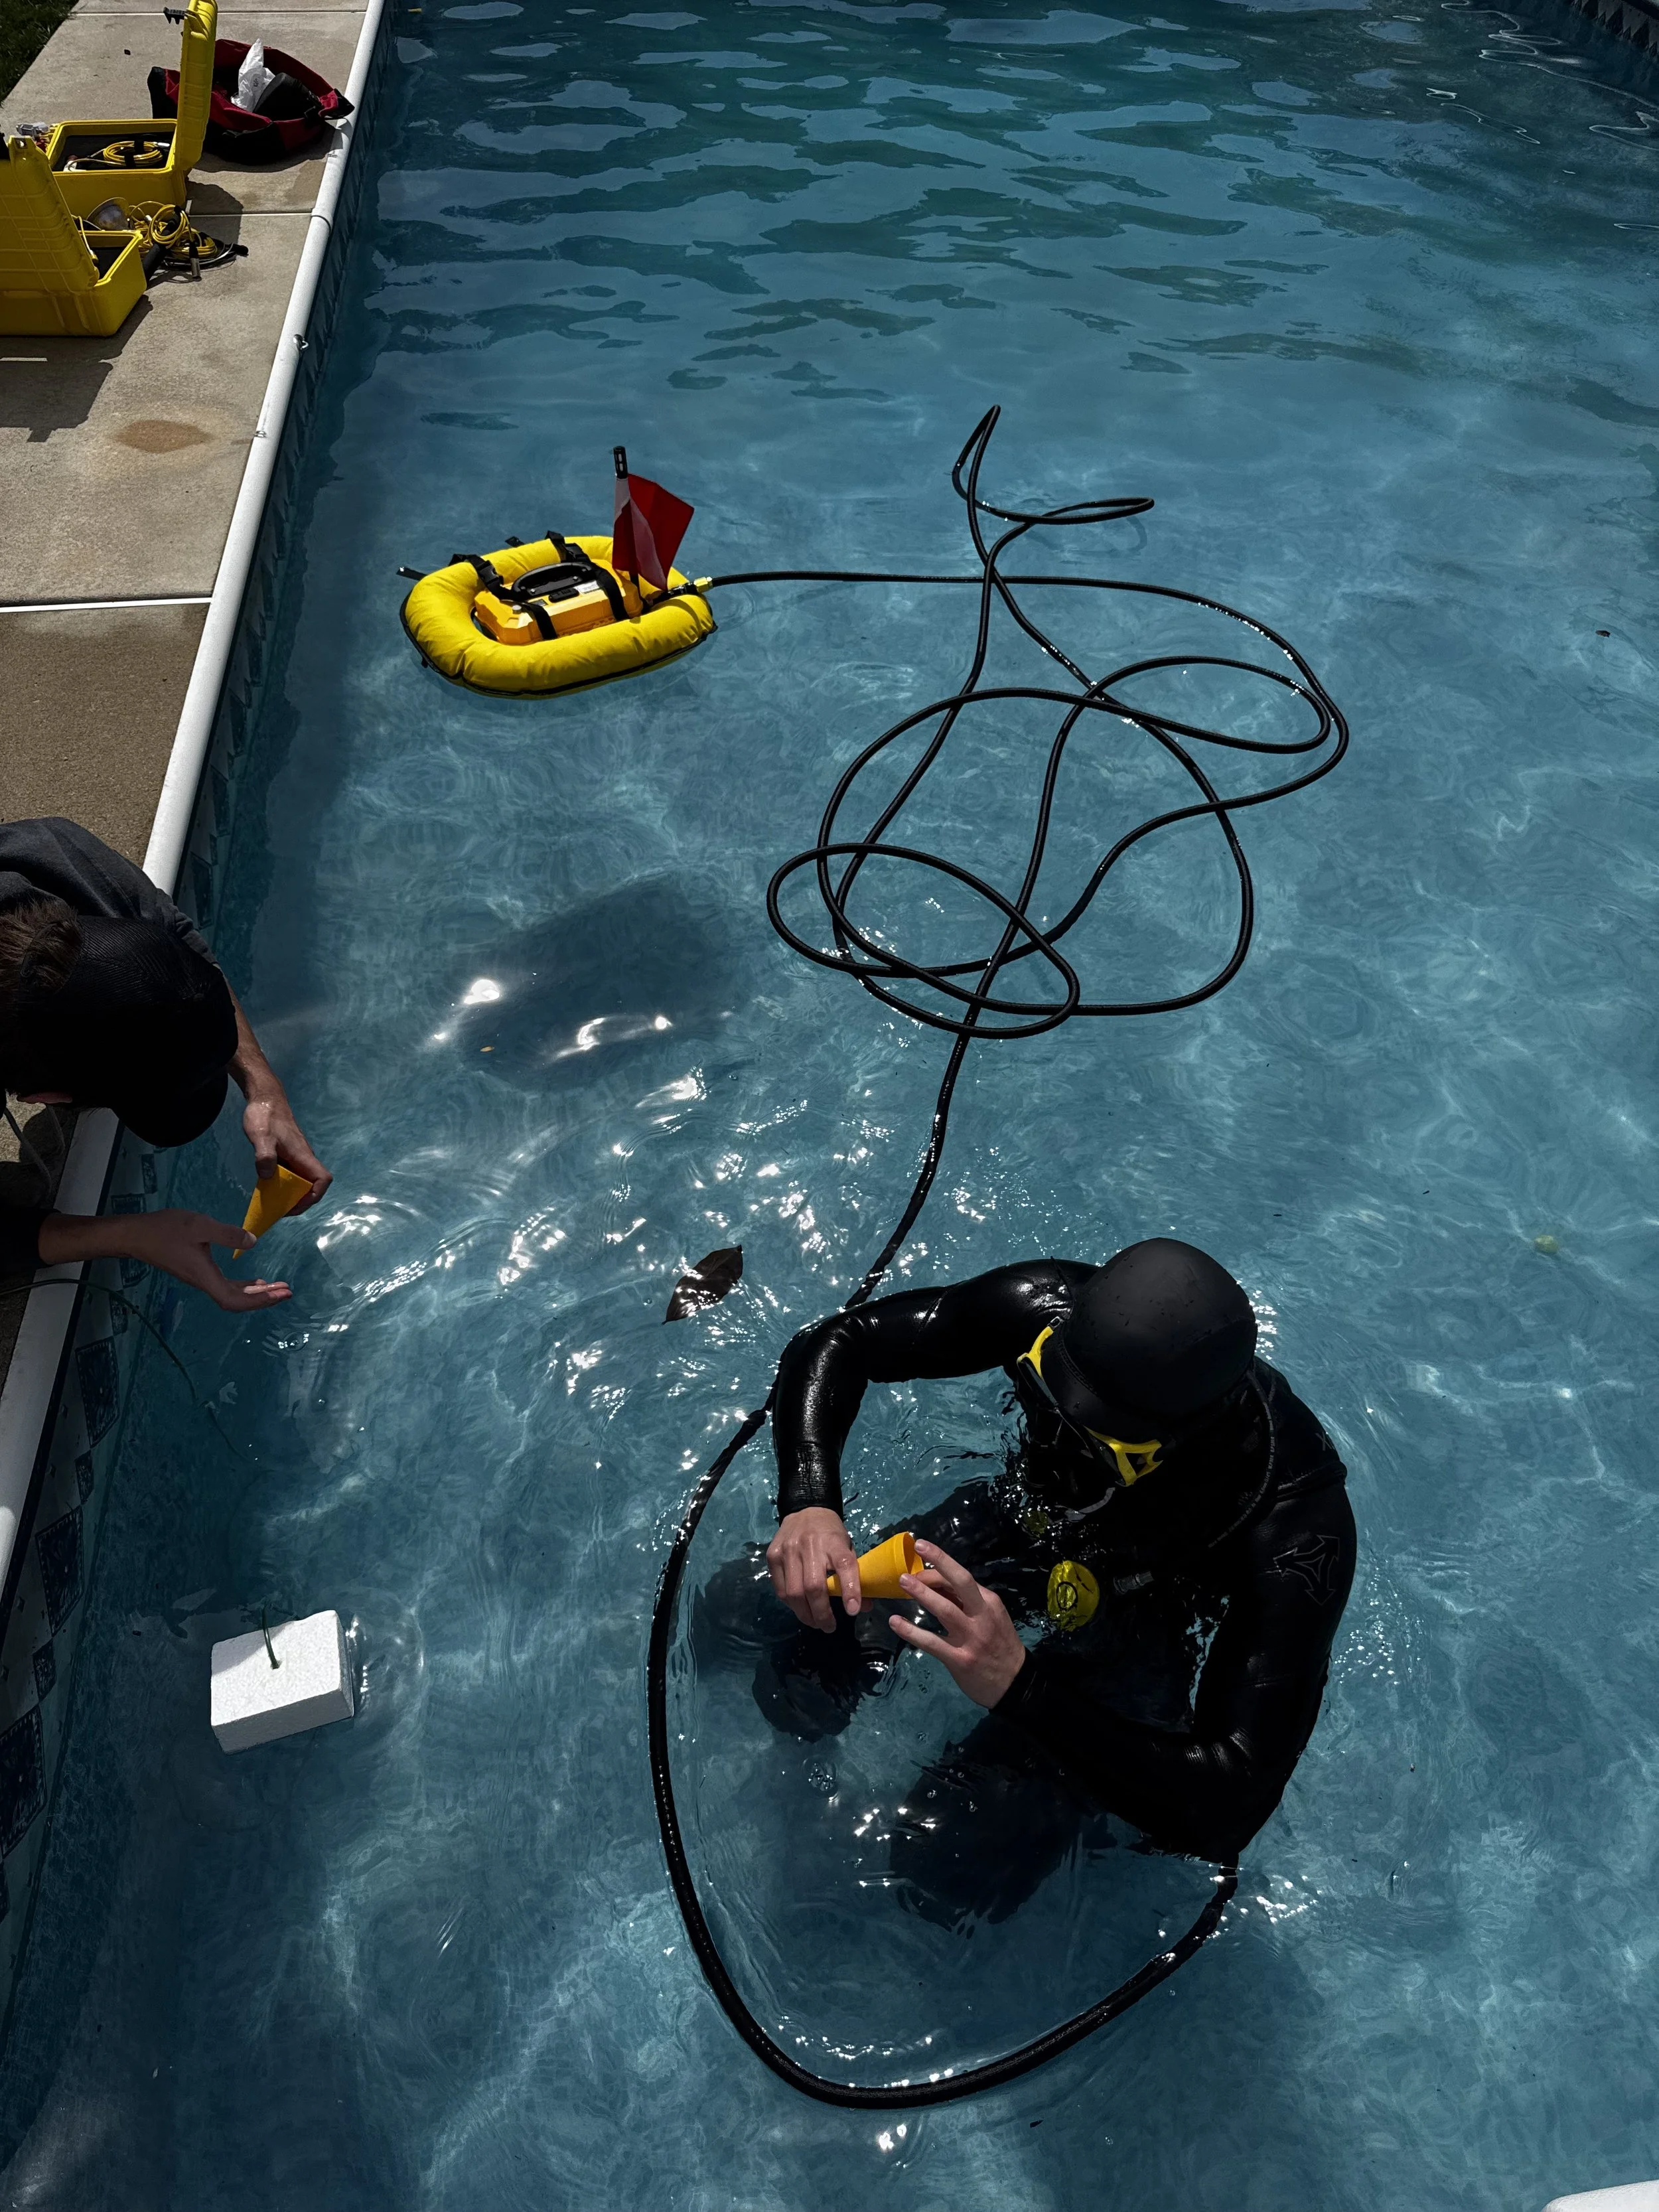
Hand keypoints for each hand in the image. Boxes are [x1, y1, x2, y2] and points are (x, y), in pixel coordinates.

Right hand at [39, 1209, 290, 1311]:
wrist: (135, 1234)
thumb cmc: (164, 1229)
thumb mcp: (199, 1226)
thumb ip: (227, 1234)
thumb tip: (252, 1243)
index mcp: (205, 1276)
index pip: (235, 1300)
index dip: (259, 1301)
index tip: (280, 1293)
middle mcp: (203, 1282)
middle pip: (237, 1301)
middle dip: (264, 1298)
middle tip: (287, 1291)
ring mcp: (200, 1278)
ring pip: (232, 1294)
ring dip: (256, 1293)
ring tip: (277, 1287)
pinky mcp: (197, 1271)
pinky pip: (225, 1286)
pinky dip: (244, 1285)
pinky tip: (255, 1280)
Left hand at [241, 1091, 330, 1214]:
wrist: (265, 1098)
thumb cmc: (265, 1116)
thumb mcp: (261, 1136)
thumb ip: (264, 1156)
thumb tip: (267, 1176)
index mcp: (302, 1155)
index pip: (322, 1179)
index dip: (314, 1195)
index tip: (296, 1204)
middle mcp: (303, 1157)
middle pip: (313, 1184)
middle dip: (301, 1201)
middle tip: (282, 1209)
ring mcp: (296, 1156)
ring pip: (302, 1180)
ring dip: (292, 1194)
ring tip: (275, 1202)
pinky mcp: (288, 1154)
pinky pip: (292, 1174)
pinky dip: (284, 1184)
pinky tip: (269, 1185)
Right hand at [766, 1507, 862, 1632]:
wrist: (806, 1509)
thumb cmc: (831, 1534)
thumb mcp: (848, 1548)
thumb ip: (855, 1575)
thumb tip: (863, 1607)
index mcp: (834, 1542)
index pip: (845, 1565)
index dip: (850, 1590)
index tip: (852, 1611)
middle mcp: (810, 1545)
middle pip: (814, 1586)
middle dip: (822, 1614)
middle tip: (829, 1627)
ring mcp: (788, 1550)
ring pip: (794, 1593)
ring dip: (805, 1614)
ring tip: (815, 1622)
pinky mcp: (773, 1555)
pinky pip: (780, 1589)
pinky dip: (791, 1604)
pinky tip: (800, 1607)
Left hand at [889, 1539, 1026, 1708]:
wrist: (1016, 1684)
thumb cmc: (1000, 1646)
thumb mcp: (991, 1618)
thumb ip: (967, 1603)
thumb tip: (937, 1585)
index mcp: (990, 1603)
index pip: (963, 1578)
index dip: (940, 1566)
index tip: (921, 1561)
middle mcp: (982, 1616)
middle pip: (961, 1582)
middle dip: (940, 1561)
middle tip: (918, 1546)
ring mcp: (971, 1637)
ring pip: (944, 1609)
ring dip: (921, 1593)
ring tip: (902, 1581)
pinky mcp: (959, 1659)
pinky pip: (931, 1641)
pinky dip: (911, 1631)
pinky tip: (895, 1622)